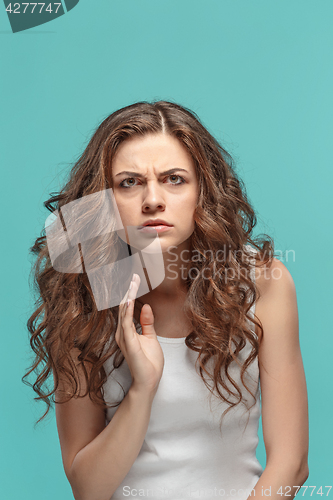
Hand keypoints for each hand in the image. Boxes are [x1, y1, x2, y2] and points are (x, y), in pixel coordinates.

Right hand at [115, 274, 164, 395]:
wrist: (149, 381)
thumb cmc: (149, 363)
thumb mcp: (151, 337)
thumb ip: (147, 322)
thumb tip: (147, 306)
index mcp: (127, 331)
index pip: (127, 308)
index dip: (130, 293)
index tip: (134, 279)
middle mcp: (123, 332)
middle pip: (124, 306)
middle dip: (128, 290)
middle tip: (134, 275)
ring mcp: (124, 337)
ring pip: (124, 311)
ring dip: (129, 296)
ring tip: (133, 282)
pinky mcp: (129, 342)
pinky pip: (127, 323)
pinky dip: (128, 310)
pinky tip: (131, 300)